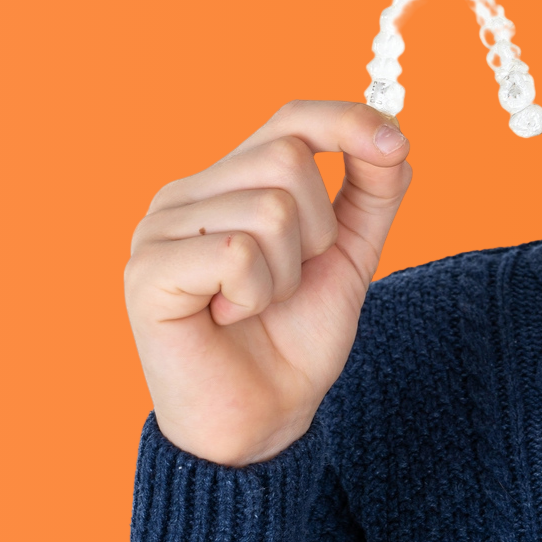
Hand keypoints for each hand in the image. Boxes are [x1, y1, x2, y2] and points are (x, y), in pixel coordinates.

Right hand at [124, 101, 411, 465]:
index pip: (289, 119)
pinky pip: (236, 254)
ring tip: (255, 306)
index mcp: (227, 182)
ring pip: (269, 208)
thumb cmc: (294, 339)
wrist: (263, 421)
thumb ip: (371, 192)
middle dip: (316, 230)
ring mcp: (157, 229)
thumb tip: (392, 134)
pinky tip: (229, 318)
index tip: (395, 142)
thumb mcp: (347, 255)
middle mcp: (185, 194)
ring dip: (285, 273)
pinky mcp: (146, 273)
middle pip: (286, 157)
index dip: (345, 121)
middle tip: (288, 282)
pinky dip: (255, 295)